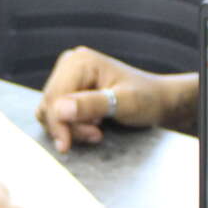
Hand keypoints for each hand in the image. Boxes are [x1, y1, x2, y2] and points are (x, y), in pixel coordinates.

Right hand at [35, 46, 190, 152]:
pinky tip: (92, 126)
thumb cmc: (146, 99)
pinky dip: (70, 125)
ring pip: (50, 110)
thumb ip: (92, 105)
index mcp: (81, 61)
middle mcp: (70, 64)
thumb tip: (59, 109)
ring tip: (97, 131)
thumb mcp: (124, 103)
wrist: (157, 101)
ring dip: (70, 127)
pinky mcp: (69, 90)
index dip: (58, 123)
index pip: (54, 96)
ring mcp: (68, 77)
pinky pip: (56, 113)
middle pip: (50, 104)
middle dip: (69, 126)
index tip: (67, 145)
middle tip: (96, 135)